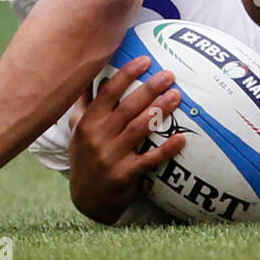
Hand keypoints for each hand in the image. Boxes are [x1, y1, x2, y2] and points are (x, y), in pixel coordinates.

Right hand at [68, 56, 185, 222]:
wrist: (88, 198)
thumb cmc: (86, 156)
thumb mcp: (78, 129)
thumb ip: (85, 102)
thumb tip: (87, 71)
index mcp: (87, 122)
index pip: (107, 93)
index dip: (126, 75)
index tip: (145, 60)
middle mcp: (97, 137)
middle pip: (127, 108)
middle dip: (149, 89)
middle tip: (169, 75)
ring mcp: (110, 157)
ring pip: (139, 129)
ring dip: (159, 111)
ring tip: (177, 96)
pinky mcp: (124, 175)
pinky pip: (149, 159)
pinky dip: (166, 149)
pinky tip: (181, 138)